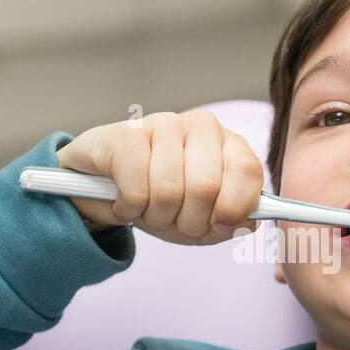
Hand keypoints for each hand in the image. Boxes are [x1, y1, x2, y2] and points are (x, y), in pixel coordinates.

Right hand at [56, 109, 263, 245]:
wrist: (103, 188)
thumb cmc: (162, 200)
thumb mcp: (204, 219)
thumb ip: (234, 220)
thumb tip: (244, 222)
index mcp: (228, 143)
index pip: (247, 171)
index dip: (233, 209)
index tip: (218, 226)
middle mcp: (200, 126)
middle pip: (206, 188)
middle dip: (188, 223)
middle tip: (173, 221)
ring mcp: (163, 124)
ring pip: (169, 191)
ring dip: (156, 218)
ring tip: (147, 210)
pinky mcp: (124, 134)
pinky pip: (136, 190)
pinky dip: (129, 210)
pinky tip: (123, 201)